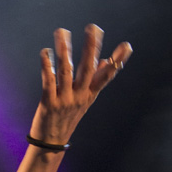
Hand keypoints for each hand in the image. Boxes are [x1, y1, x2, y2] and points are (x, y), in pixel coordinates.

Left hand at [31, 24, 132, 145]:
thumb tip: (105, 61)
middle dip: (91, 48)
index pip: (107, 75)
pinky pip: (48, 81)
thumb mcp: (84, 100)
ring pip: (66, 71)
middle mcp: (80, 96)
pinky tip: (45, 52)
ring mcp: (65, 100)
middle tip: (93, 28)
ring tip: (63, 32)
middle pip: (88, 69)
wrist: (51, 143)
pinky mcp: (48, 103)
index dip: (117, 61)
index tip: (127, 45)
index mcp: (90, 94)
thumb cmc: (67, 118)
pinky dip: (47, 66)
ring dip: (64, 50)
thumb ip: (94, 81)